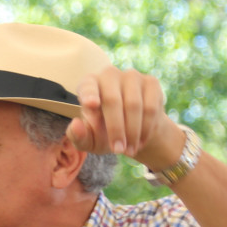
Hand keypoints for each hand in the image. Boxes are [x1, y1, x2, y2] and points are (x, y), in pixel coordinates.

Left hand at [65, 66, 182, 168]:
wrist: (132, 129)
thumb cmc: (103, 132)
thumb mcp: (89, 140)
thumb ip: (77, 136)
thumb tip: (75, 124)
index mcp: (88, 85)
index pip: (87, 86)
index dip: (89, 94)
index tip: (91, 105)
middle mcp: (109, 75)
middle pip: (112, 100)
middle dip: (116, 129)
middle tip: (118, 150)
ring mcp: (131, 76)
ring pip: (134, 105)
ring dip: (133, 132)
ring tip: (130, 150)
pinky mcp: (151, 82)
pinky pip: (151, 106)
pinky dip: (147, 127)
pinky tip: (141, 140)